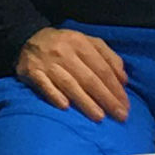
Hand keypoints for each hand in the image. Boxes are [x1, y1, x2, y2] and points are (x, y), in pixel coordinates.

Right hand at [15, 27, 129, 119]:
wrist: (28, 38)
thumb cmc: (65, 44)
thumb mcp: (88, 42)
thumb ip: (108, 57)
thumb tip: (124, 79)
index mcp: (80, 43)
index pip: (102, 68)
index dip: (115, 88)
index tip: (125, 105)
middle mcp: (64, 52)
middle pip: (89, 78)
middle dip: (106, 98)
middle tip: (119, 116)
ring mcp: (47, 63)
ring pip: (69, 84)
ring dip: (85, 101)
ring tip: (99, 117)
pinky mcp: (32, 72)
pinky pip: (44, 85)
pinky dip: (54, 95)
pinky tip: (65, 107)